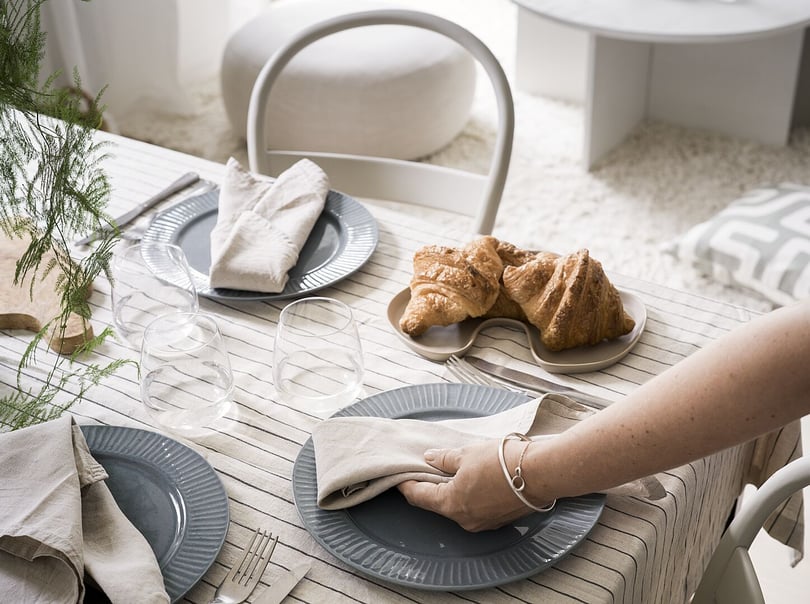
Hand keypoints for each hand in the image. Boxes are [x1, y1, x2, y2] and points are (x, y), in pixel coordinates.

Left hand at [397, 439, 539, 531]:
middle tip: (424, 469)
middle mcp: (464, 519)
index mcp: (451, 504)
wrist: (541, 473)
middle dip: (430, 487)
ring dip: (451, 491)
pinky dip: (469, 495)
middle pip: (437, 503)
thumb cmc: (503, 462)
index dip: (406, 485)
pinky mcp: (498, 520)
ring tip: (450, 470)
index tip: (399, 476)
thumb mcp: (466, 454)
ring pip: (457, 506)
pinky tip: (473, 479)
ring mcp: (482, 523)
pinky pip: (475, 508)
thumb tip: (429, 458)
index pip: (418, 497)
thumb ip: (444, 459)